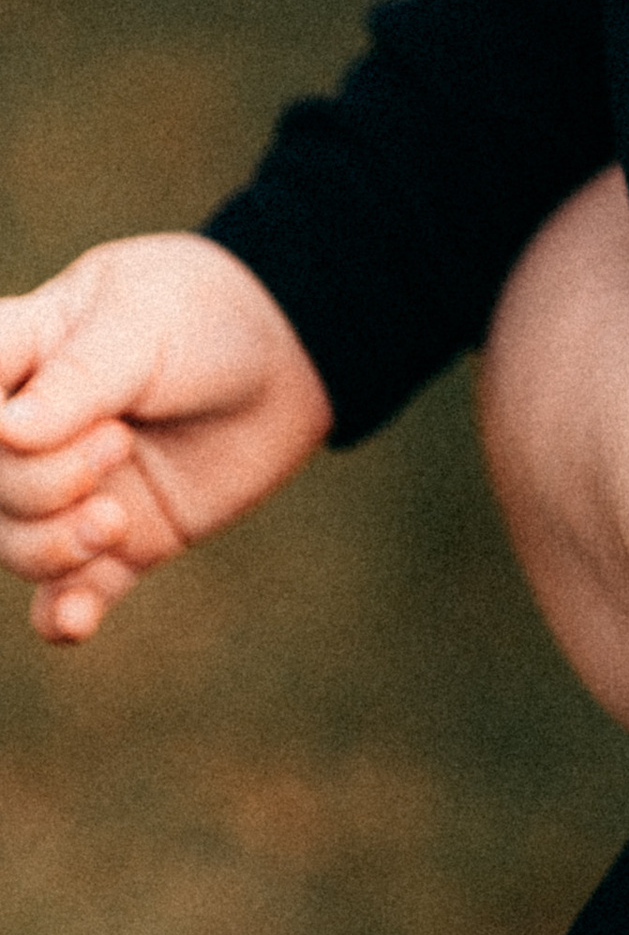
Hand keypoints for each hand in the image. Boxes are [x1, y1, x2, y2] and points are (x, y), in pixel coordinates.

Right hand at [0, 232, 333, 641]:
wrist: (294, 354)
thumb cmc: (207, 315)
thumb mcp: (143, 323)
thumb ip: (77, 380)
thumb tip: (4, 431)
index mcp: (19, 354)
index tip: (19, 429)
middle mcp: (28, 432)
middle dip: (42, 483)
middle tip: (119, 442)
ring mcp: (70, 490)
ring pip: (14, 545)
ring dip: (54, 549)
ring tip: (116, 519)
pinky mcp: (119, 541)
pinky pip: (67, 597)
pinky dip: (64, 615)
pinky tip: (77, 619)